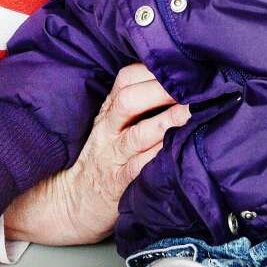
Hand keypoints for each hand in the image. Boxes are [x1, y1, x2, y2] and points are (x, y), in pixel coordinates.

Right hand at [3, 63, 190, 244]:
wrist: (73, 202)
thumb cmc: (104, 159)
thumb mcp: (111, 126)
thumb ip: (137, 105)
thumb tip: (180, 84)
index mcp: (109, 111)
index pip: (125, 79)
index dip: (152, 70)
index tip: (182, 65)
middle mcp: (108, 129)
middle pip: (128, 100)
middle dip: (160, 90)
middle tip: (192, 86)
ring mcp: (113, 156)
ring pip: (137, 133)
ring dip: (167, 121)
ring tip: (192, 112)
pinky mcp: (119, 183)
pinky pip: (140, 167)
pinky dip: (161, 156)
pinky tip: (181, 149)